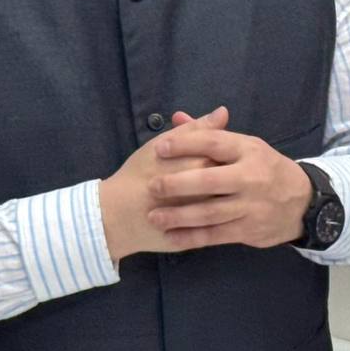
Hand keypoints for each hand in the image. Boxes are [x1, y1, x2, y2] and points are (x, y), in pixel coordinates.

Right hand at [99, 108, 228, 261]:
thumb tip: (224, 112)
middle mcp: (206, 191)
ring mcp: (203, 218)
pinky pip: (216, 230)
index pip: (230, 155)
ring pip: (228, 207)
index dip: (228, 154)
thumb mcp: (164, 143)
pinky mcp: (197, 238)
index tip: (216, 155)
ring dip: (226, 200)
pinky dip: (217, 222)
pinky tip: (209, 214)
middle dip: (229, 177)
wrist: (116, 214)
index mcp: (199, 164)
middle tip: (211, 176)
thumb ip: (196, 129)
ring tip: (209, 195)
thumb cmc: (138, 173)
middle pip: (233, 181)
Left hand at [143, 105, 312, 251]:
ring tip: (153, 216)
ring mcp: (251, 206)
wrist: (303, 202)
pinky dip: (192, 236)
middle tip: (152, 186)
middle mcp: (251, 177)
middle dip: (178, 184)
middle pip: (210, 180)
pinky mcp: (249, 230)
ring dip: (179, 215)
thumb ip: (209, 134)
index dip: (185, 144)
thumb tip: (176, 117)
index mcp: (249, 150)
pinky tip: (171, 235)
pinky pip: (216, 235)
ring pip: (210, 212)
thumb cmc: (265, 169)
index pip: (214, 143)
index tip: (160, 148)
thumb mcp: (245, 146)